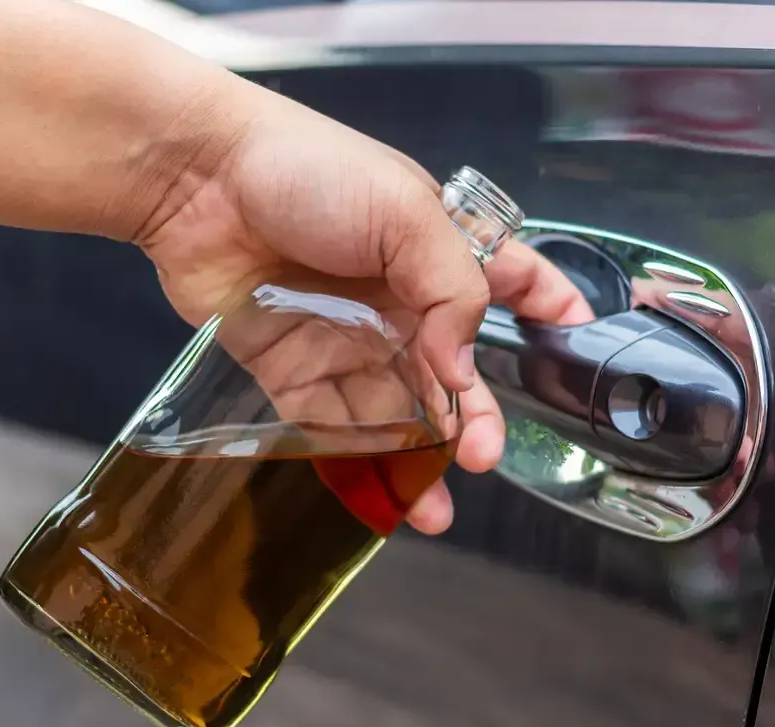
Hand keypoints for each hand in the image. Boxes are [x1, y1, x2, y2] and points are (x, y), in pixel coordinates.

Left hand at [136, 79, 592, 534]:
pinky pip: (332, 424)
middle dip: (476, 419)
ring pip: (395, 411)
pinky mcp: (291, 366)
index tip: (577, 351)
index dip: (550, 311)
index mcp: (438, 250)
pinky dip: (357, 461)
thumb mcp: (406, 214)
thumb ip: (453, 291)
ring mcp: (346, 337)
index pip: (514, 281)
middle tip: (483, 455)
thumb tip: (464, 371)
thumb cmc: (308, 172)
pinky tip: (381, 493)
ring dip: (419, 460)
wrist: (196, 179)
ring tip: (434, 505)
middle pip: (452, 372)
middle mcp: (398, 300)